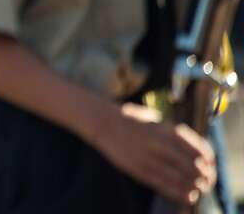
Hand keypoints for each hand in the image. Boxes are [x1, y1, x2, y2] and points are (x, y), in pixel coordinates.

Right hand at [90, 102, 215, 205]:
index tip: (209, 167)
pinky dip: (179, 193)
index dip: (209, 162)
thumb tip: (194, 149)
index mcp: (169, 130)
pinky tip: (186, 196)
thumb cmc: (132, 119)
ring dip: (194, 187)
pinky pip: (165, 186)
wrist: (104, 122)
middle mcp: (162, 144)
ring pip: (181, 179)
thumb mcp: (158, 119)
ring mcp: (150, 158)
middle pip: (193, 167)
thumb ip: (174, 133)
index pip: (200, 151)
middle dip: (204, 178)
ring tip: (197, 190)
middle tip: (205, 182)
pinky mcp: (139, 170)